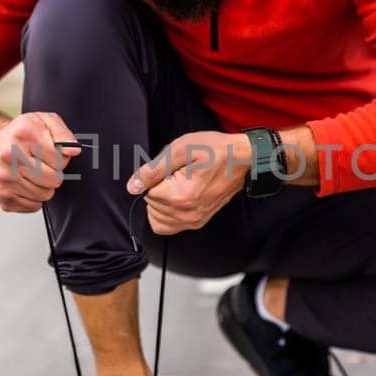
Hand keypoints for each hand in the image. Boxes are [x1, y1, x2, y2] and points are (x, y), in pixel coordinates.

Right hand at [0, 111, 77, 213]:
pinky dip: (33, 197)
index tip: (50, 154)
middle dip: (54, 174)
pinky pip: (33, 206)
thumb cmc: (20, 134)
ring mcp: (4, 178)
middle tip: (42, 164)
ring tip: (32, 173)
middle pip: (54, 180)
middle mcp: (10, 157)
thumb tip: (73, 150)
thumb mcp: (44, 121)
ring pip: (45, 195)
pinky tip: (24, 183)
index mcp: (23, 136)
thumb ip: (62, 133)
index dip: (61, 159)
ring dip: (43, 186)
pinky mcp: (2, 195)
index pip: (60, 161)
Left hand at [127, 130, 249, 234]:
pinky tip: (176, 198)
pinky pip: (168, 227)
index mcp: (180, 196)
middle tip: (178, 174)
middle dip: (158, 188)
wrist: (243, 160)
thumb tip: (133, 186)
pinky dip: (165, 215)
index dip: (156, 176)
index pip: (146, 192)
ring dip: (160, 202)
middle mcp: (186, 213)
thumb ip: (153, 170)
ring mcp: (193, 220)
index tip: (174, 168)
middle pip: (151, 205)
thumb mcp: (181, 149)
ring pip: (156, 218)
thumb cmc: (216, 150)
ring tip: (178, 185)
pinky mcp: (197, 222)